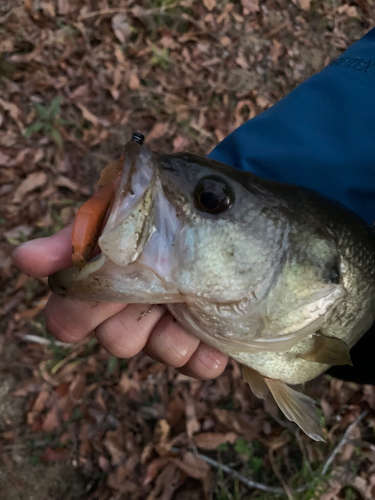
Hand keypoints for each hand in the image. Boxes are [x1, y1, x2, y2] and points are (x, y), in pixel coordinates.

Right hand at [12, 225, 227, 378]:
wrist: (210, 207)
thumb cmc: (151, 210)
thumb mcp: (114, 211)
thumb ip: (73, 237)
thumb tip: (23, 260)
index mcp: (98, 285)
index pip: (68, 319)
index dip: (82, 312)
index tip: (110, 291)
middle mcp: (125, 311)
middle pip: (116, 341)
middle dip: (134, 321)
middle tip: (157, 292)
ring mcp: (162, 327)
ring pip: (159, 352)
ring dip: (174, 337)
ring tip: (193, 307)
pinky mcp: (198, 339)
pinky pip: (196, 364)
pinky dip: (203, 357)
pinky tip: (211, 344)